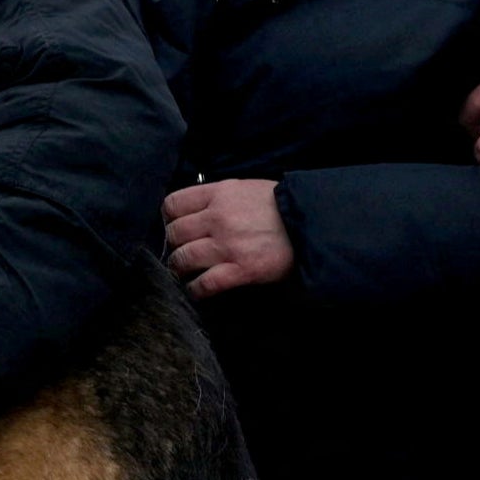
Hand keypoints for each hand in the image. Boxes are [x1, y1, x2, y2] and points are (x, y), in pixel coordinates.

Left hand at [164, 179, 293, 296]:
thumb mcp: (245, 189)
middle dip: (174, 244)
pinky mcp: (239, 270)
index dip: (169, 218)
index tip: (174, 225)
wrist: (309, 224)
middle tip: (180, 251)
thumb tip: (197, 210)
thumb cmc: (280, 205)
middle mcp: (218, 218)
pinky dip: (196, 290)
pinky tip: (196, 291)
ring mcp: (227, 246)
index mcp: (219, 194)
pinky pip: (205, 284)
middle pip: (175, 233)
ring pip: (183, 259)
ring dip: (179, 268)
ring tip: (184, 272)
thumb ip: (219, 198)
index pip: (173, 204)